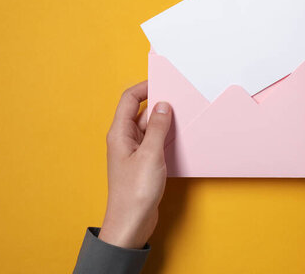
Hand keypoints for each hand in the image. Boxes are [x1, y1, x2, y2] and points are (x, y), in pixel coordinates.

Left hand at [98, 81, 172, 248]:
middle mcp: (125, 139)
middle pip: (142, 112)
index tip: (163, 82)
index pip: (129, 100)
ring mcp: (135, 151)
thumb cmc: (135, 192)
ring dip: (165, 123)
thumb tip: (163, 106)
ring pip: (151, 127)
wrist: (132, 223)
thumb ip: (157, 128)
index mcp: (119, 133)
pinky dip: (167, 137)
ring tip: (184, 118)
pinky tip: (180, 138)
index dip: (145, 87)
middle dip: (160, 105)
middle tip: (181, 100)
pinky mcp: (144, 162)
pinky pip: (156, 142)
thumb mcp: (150, 155)